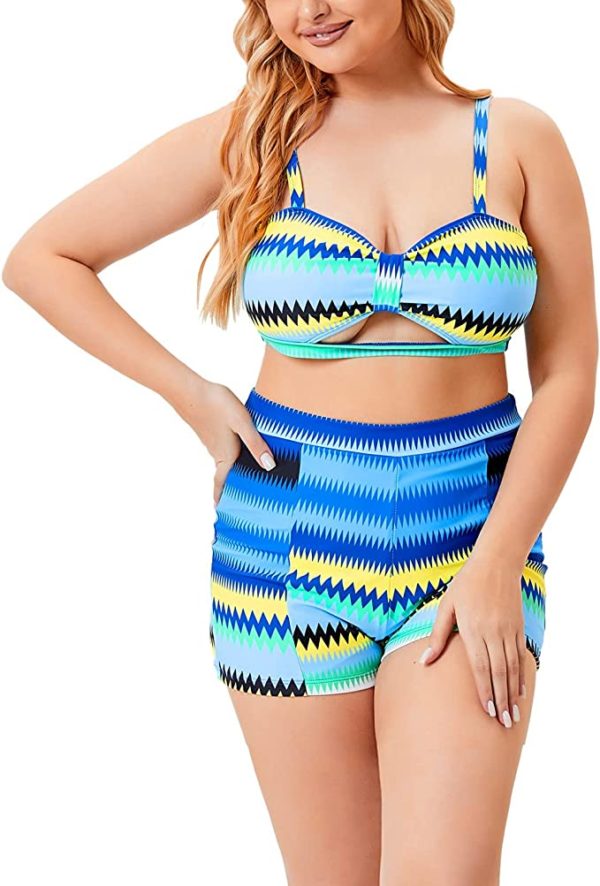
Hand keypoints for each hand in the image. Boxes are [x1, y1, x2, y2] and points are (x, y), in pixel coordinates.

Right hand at [166, 374, 275, 505]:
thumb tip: (270, 466)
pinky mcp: (211, 432)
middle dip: (231, 488)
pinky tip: (240, 451)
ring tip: (245, 478)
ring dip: (232, 472)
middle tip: (240, 500)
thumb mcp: (242, 423)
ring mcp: (212, 442)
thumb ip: (256, 444)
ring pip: (224, 462)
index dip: (222, 498)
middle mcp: (218, 452)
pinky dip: (231, 457)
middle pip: (225, 475)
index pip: (223, 483)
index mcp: (226, 455)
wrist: (189, 389)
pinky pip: (223, 450)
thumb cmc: (216, 404)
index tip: (221, 512)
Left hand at [418, 553, 527, 728]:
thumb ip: (437, 636)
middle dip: (500, 700)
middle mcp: (493, 632)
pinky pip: (520, 656)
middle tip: (503, 723)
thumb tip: (424, 662)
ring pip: (511, 667)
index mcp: (472, 628)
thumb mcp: (446, 606)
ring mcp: (508, 630)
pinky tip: (520, 691)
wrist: (496, 563)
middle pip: (498, 672)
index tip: (486, 712)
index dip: (484, 691)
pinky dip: (521, 675)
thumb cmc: (465, 584)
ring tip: (512, 715)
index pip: (480, 667)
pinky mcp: (517, 627)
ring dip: (512, 693)